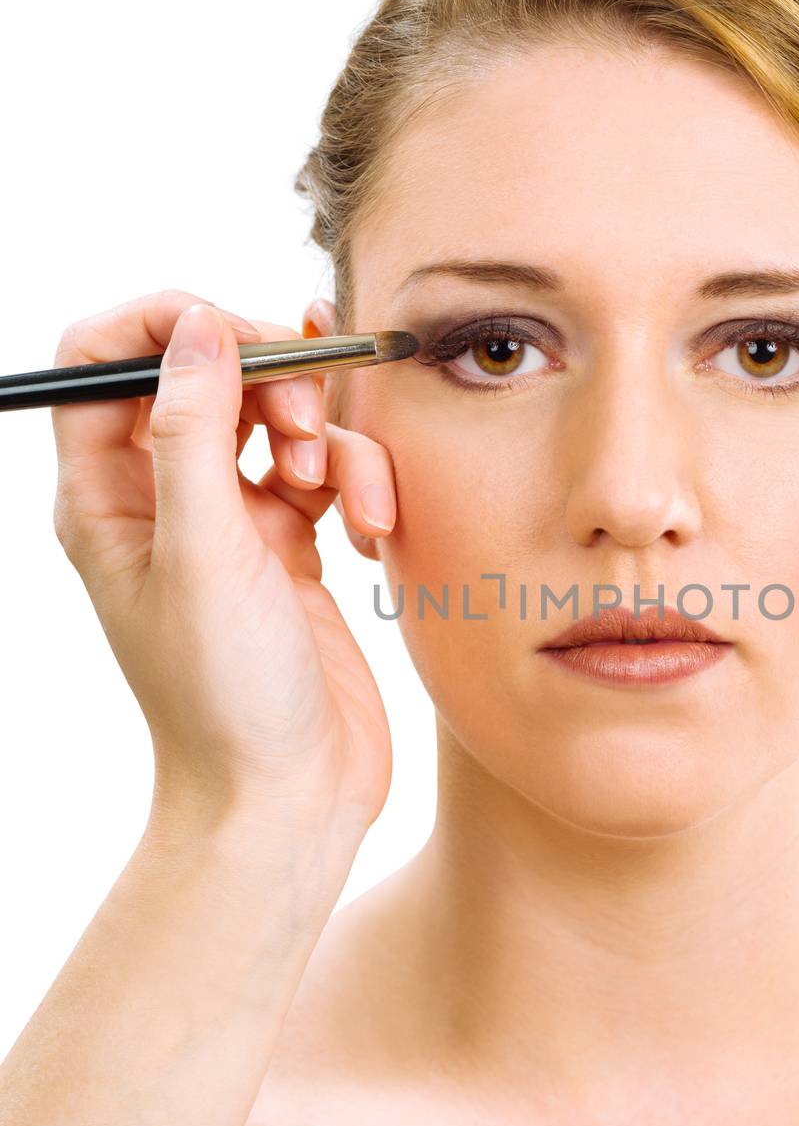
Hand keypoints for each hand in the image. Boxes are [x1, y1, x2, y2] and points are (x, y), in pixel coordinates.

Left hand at [51, 289, 394, 835]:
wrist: (286, 801)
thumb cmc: (224, 699)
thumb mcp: (204, 554)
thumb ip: (194, 433)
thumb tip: (194, 327)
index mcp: (107, 497)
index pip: (105, 357)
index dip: (168, 325)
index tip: (236, 336)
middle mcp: (164, 501)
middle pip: (207, 375)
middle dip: (268, 381)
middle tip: (302, 425)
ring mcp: (231, 524)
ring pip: (277, 419)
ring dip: (323, 439)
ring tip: (336, 498)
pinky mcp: (292, 550)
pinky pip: (326, 475)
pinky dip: (355, 484)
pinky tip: (366, 532)